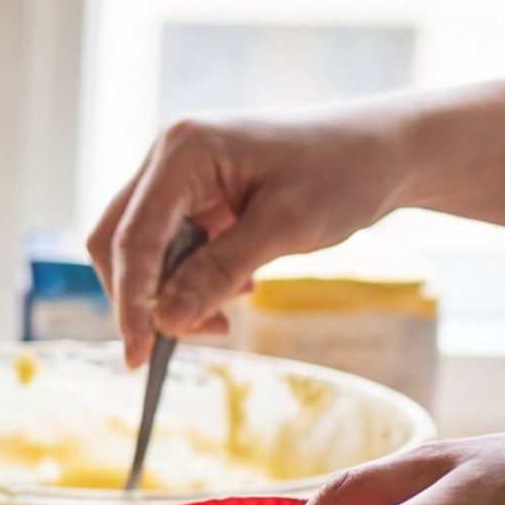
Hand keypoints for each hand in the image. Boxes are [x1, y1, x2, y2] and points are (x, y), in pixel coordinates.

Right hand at [90, 104, 419, 362]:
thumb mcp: (284, 228)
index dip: (131, 300)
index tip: (139, 354)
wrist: (386, 150)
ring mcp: (181, 176)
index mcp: (183, 151)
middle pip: (119, 240)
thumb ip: (217, 273)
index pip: (132, 236)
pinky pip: (171, 245)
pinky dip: (190, 277)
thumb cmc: (344, 173)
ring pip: (141, 248)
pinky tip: (237, 287)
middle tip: (185, 338)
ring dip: (169, 290)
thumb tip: (165, 321)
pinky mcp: (198, 196)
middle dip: (142, 296)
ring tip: (223, 313)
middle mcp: (170, 158)